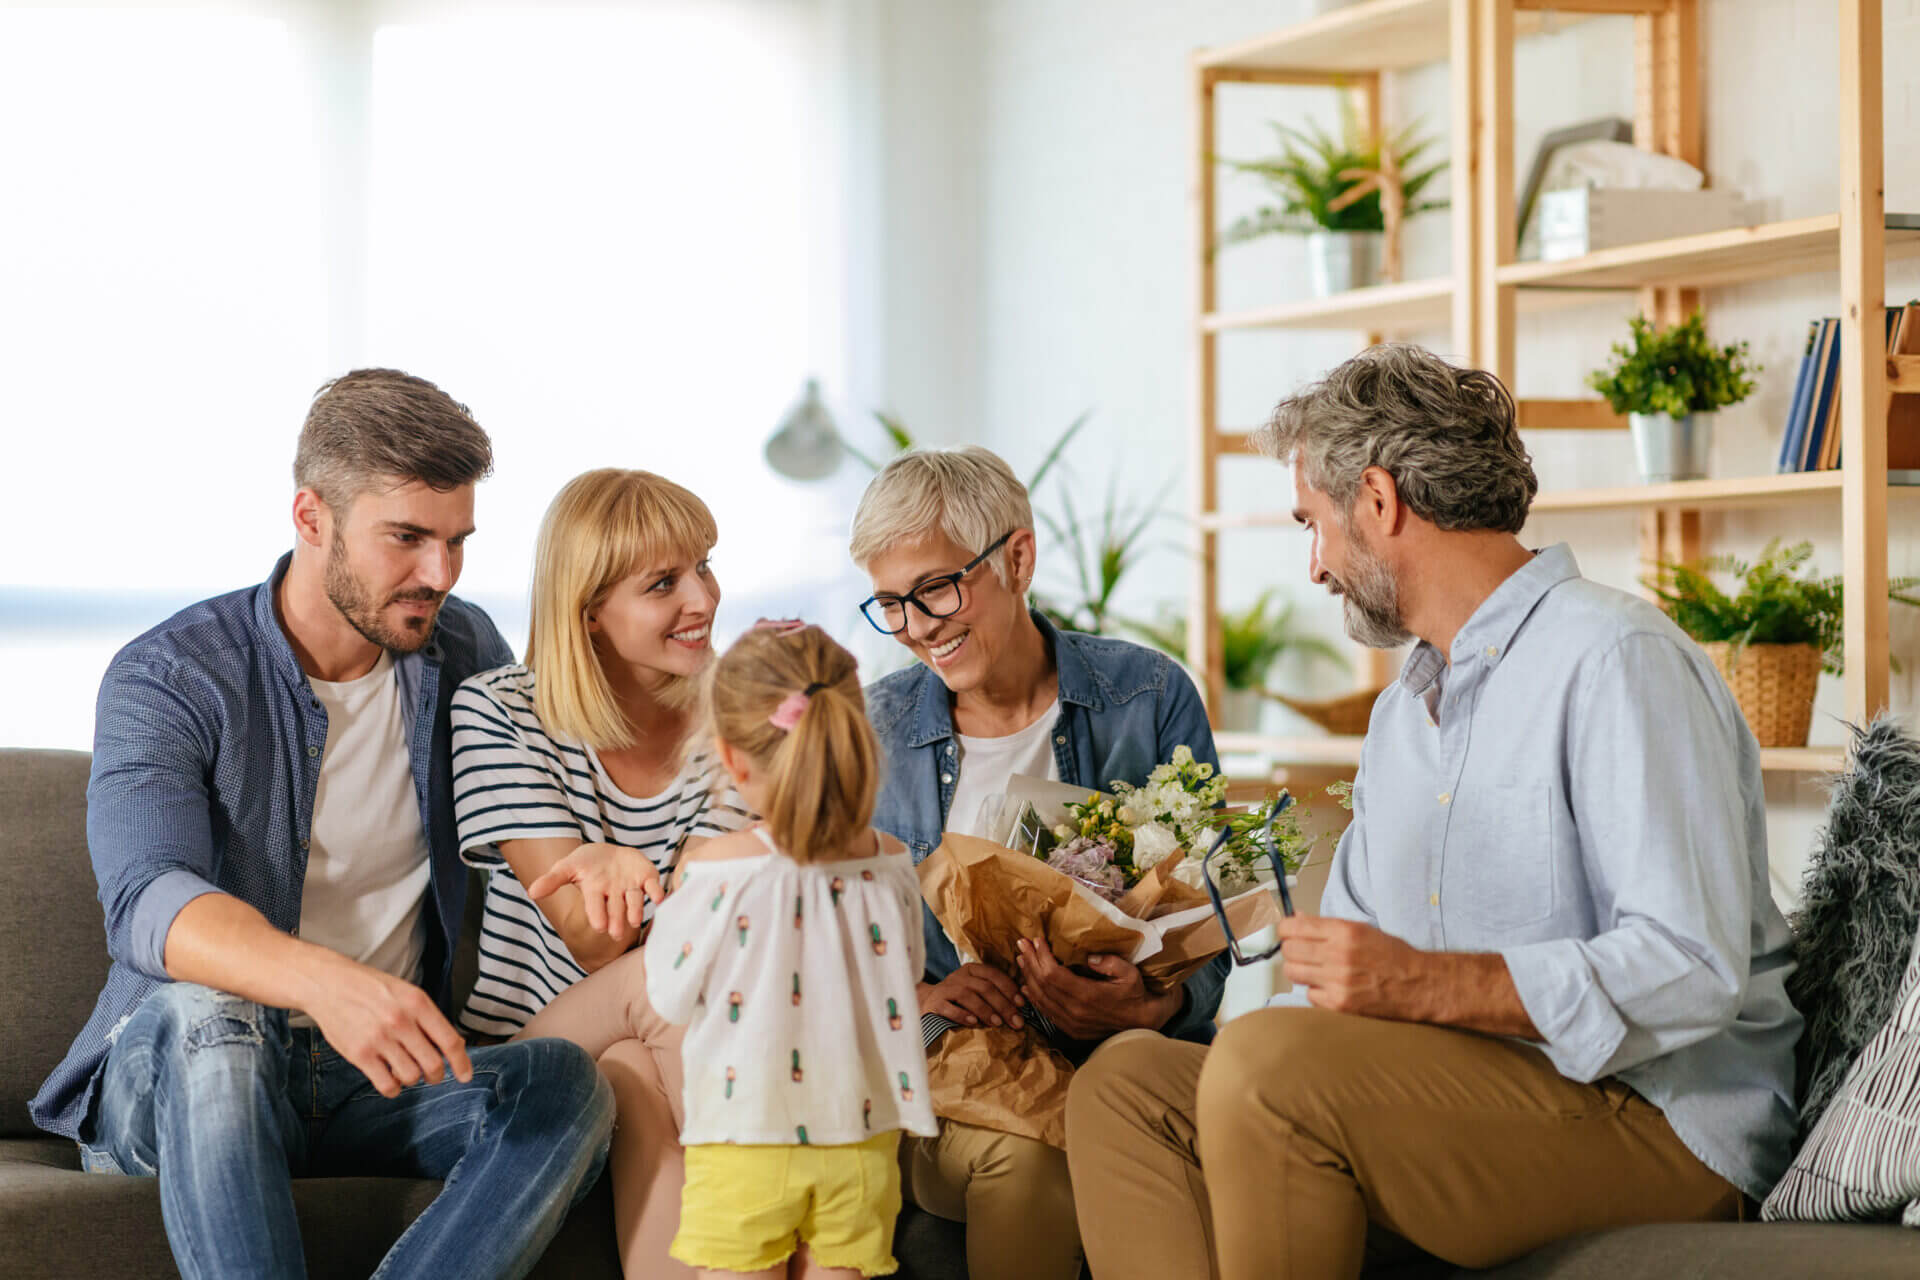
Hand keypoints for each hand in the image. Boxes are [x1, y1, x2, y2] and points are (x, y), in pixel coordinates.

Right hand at [303, 955, 472, 1097]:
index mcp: (418, 1003)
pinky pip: (386, 1085)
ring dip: (412, 1079)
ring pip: (411, 1077)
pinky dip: (393, 1088)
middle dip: (436, 1075)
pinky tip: (390, 1078)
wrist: (329, 984)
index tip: (465, 1076)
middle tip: (432, 1074)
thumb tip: (453, 1046)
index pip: (450, 1041)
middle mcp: (401, 1021)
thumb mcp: (406, 992)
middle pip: (433, 1064)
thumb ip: (427, 1017)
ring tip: (405, 1069)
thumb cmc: (371, 988)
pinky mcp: (359, 1054)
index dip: (462, 1063)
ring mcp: (379, 1039)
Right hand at [526, 842, 664, 938]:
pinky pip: (653, 886)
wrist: (606, 853)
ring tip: (635, 921)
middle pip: (616, 909)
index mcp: (595, 892)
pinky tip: (660, 897)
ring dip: (636, 910)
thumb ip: (552, 880)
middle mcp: (614, 894)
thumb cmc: (585, 864)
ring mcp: (631, 886)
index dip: (597, 914)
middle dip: (617, 921)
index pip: (595, 906)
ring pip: (635, 901)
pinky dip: (657, 892)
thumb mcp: (566, 867)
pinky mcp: (646, 877)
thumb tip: (531, 892)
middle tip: (617, 934)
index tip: (599, 925)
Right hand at [918, 964, 1024, 1029]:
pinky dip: (962, 1015)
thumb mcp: (974, 990)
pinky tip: (973, 1023)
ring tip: (997, 1023)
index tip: (1021, 1004)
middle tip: (1016, 1021)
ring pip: (968, 996)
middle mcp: (959, 976)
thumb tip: (1020, 1005)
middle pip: (984, 987)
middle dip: (1003, 1005)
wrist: (926, 1002)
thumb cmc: (958, 999)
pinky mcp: (935, 1003)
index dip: (1009, 988)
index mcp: (972, 970)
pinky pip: (949, 1008)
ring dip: (985, 1010)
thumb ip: (993, 993)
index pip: (994, 975)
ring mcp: (946, 988)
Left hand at [1014, 937, 1180, 1039]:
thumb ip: (1110, 963)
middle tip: (1022, 944)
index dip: (1041, 957)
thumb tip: (1089, 957)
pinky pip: (1045, 1011)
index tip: (1037, 940)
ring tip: (1021, 959)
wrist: (1140, 1024)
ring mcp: (1070, 1022)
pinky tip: (1026, 985)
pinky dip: (1033, 996)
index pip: (1053, 975)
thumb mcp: (1130, 974)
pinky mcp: (1069, 1029)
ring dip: (1028, 977)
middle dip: (1030, 962)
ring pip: (1040, 999)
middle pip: (1042, 985)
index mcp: (1087, 996)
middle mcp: (1074, 1011)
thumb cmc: (1135, 994)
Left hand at [1276, 916, 1433, 1020]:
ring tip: (1312, 969)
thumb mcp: (1362, 930)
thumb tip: (1297, 919)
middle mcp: (1339, 955)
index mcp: (1344, 932)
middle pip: (1288, 950)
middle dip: (1290, 949)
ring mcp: (1338, 981)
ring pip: (1293, 973)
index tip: (1285, 932)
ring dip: (1298, 970)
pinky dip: (1314, 991)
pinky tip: (1328, 986)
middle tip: (1299, 952)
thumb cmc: (1394, 956)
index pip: (1293, 927)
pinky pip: (1308, 994)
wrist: (1419, 985)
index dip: (1284, 929)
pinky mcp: (1340, 1003)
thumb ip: (1327, 926)